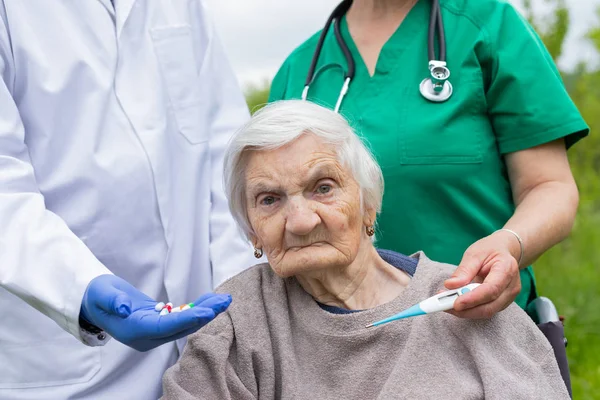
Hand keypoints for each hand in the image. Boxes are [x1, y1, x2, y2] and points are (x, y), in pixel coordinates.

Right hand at [80, 274, 230, 351]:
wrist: (94, 300)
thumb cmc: (97, 295)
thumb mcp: (102, 294)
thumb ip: (114, 301)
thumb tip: (125, 308)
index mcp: (135, 332)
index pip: (166, 327)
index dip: (188, 320)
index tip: (208, 312)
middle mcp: (147, 336)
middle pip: (181, 327)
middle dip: (205, 314)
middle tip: (225, 301)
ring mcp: (154, 331)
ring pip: (185, 323)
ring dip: (206, 311)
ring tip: (225, 299)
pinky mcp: (159, 323)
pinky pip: (183, 317)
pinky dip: (197, 309)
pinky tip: (211, 299)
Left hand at [444, 231, 521, 318]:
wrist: (503, 251)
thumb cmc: (489, 250)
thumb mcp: (474, 254)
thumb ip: (463, 270)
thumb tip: (450, 285)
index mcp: (507, 269)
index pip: (491, 289)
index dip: (473, 299)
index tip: (455, 303)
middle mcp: (511, 287)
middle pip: (489, 306)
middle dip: (465, 309)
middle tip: (443, 305)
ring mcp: (508, 297)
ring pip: (487, 311)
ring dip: (465, 311)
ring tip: (445, 304)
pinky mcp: (502, 303)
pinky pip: (485, 310)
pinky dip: (469, 310)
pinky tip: (456, 303)